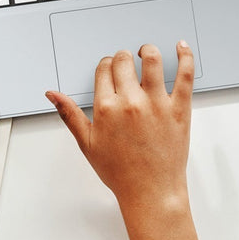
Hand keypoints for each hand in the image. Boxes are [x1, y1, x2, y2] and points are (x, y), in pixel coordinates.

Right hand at [47, 42, 198, 239]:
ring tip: (146, 53)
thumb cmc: (121, 172)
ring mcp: (157, 103)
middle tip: (126, 64)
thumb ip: (69, 114)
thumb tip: (53, 94)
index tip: (109, 69)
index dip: (106, 65)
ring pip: (152, 60)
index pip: (104, 68)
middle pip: (124, 60)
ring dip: (147, 51)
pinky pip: (185, 75)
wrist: (151, 192)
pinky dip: (185, 56)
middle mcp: (131, 101)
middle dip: (122, 58)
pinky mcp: (180, 108)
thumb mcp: (87, 144)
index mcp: (107, 108)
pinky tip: (181, 47)